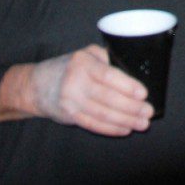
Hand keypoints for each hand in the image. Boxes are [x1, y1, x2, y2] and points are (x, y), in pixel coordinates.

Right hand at [0, 45, 152, 135]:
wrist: (36, 85)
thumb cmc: (70, 67)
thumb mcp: (86, 55)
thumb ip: (107, 60)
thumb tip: (133, 71)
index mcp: (83, 62)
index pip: (108, 75)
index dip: (127, 86)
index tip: (143, 94)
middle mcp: (75, 81)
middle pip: (107, 97)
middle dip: (131, 107)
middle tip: (148, 112)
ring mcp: (71, 100)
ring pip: (102, 113)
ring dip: (125, 120)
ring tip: (142, 123)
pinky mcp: (69, 115)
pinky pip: (93, 124)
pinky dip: (110, 128)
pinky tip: (125, 129)